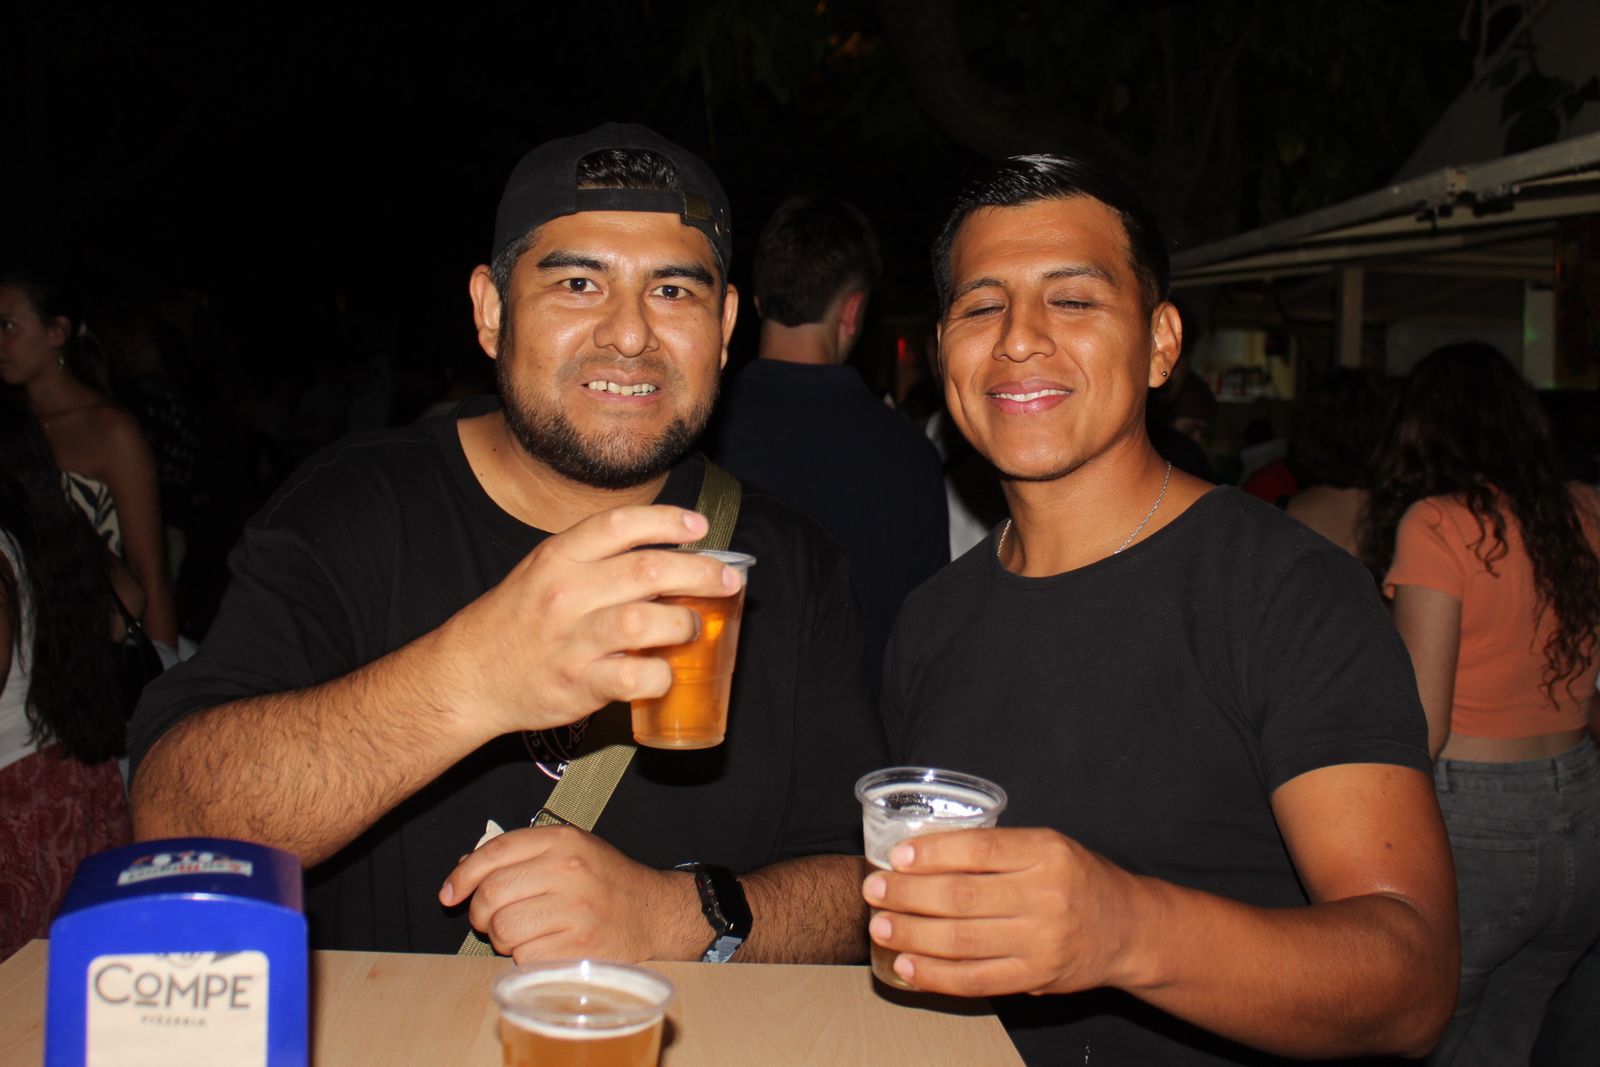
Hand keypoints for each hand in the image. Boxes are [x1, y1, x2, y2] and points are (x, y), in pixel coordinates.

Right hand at [435, 504, 743, 737]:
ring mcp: (572, 640)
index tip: (699, 525)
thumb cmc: (517, 621)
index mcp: (557, 557)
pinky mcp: (578, 684)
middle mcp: (565, 593)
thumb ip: (595, 562)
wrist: (467, 676)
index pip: (619, 524)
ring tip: (692, 627)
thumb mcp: (544, 572)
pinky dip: (661, 675)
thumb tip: (668, 558)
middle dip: (699, 572)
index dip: (667, 520)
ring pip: (645, 620)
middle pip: (648, 570)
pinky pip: (636, 678)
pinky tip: (664, 672)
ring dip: (682, 622)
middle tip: (727, 580)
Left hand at [440, 825, 701, 962]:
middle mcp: (569, 870)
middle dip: (481, 913)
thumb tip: (463, 869)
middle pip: (492, 894)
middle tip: (492, 920)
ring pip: (504, 929)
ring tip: (525, 934)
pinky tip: (544, 948)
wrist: (655, 913)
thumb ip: (520, 854)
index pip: (495, 852)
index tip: (449, 894)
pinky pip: (524, 957)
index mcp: (563, 840)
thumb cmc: (606, 882)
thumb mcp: (570, 850)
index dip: (463, 875)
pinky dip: (525, 958)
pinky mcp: (579, 949)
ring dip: (504, 939)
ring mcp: (576, 911)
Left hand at [861, 827, 1145, 997]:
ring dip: (913, 935)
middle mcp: (1046, 897)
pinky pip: (975, 980)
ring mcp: (1041, 942)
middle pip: (962, 897)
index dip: (932, 853)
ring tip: (881, 926)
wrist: (1127, 929)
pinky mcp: (1034, 978)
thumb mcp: (1047, 847)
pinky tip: (907, 965)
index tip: (896, 856)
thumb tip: (923, 854)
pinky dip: (935, 975)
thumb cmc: (1077, 880)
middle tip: (874, 890)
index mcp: (1046, 853)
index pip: (979, 850)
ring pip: (962, 941)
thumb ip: (997, 851)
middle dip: (908, 894)